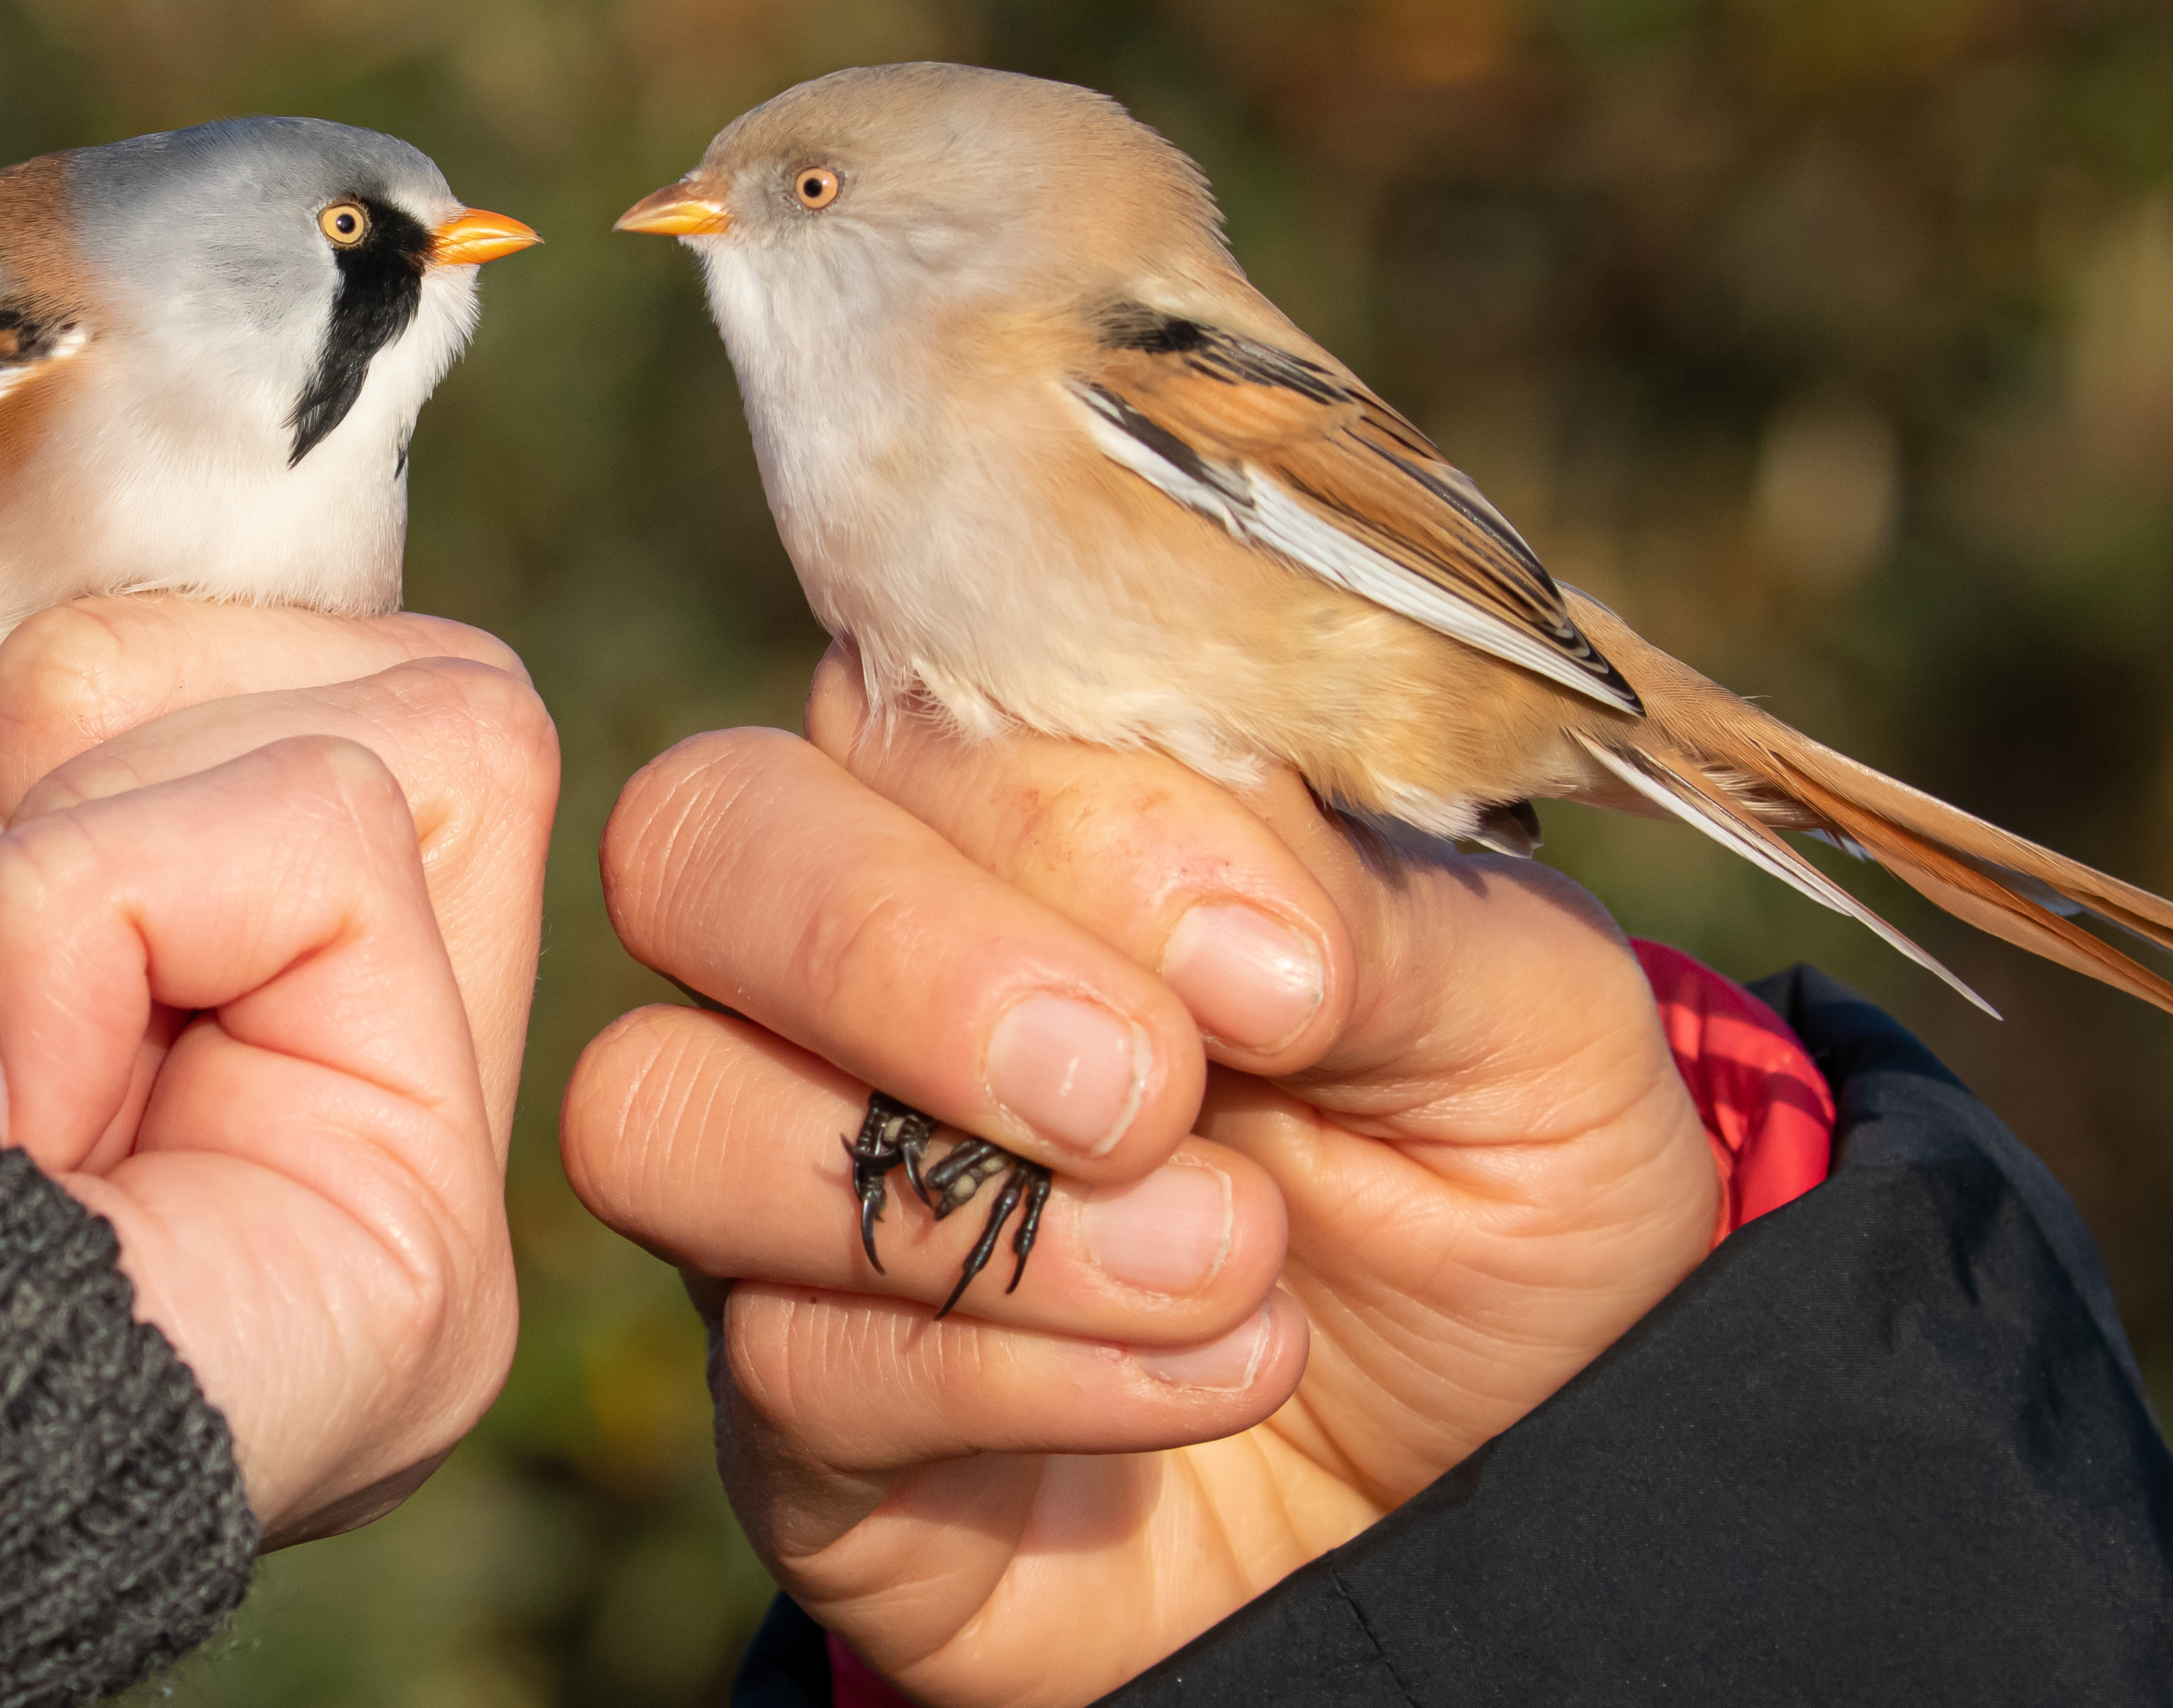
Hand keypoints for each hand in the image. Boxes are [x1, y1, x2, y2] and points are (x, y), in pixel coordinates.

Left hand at [0, 589, 558, 1546]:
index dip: (107, 691)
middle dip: (112, 728)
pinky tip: (16, 1118)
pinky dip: (105, 908)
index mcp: (202, 1002)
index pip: (322, 684)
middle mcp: (332, 1084)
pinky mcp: (427, 1229)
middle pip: (407, 679)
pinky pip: (339, 832)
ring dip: (98, 828)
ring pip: (419, 723)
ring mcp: (400, 1157)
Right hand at [567, 649, 1717, 1705]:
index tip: (1280, 966)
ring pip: (655, 1108)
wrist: (1502, 1474)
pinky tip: (1219, 1372)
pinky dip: (1027, 1374)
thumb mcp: (1517, 1003)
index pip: (897, 699)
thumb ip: (1366, 897)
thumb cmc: (1487, 1172)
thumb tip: (1212, 926)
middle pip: (689, 841)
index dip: (1058, 812)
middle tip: (1145, 1091)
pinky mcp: (797, 1416)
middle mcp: (840, 963)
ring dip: (960, 1201)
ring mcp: (786, 1186)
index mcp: (1004, 794)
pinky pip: (784, 1362)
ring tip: (1227, 1255)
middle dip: (894, 950)